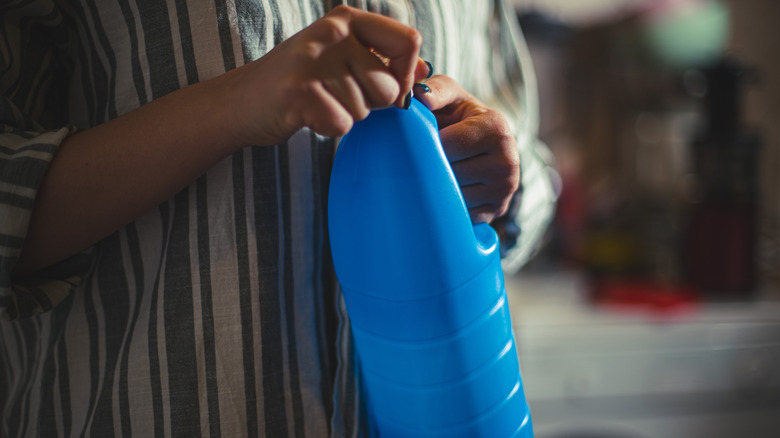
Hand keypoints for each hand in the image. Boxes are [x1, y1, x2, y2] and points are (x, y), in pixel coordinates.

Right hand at [223, 5, 429, 145]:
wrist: (242, 101)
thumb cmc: (300, 82)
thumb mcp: (342, 59)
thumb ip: (384, 61)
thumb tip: (423, 71)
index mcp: (347, 20)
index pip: (408, 41)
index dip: (406, 74)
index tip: (389, 89)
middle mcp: (332, 34)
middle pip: (388, 87)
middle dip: (370, 105)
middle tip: (337, 96)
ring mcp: (313, 62)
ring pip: (364, 110)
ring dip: (346, 116)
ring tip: (319, 102)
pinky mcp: (299, 93)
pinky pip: (342, 125)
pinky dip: (328, 129)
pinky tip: (309, 116)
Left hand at [414, 76, 520, 223]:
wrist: (487, 144)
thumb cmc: (462, 117)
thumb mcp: (452, 96)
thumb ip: (434, 90)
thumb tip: (417, 98)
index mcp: (497, 128)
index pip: (447, 145)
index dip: (430, 144)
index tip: (425, 140)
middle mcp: (508, 161)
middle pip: (450, 173)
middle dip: (433, 166)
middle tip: (430, 157)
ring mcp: (504, 190)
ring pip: (454, 196)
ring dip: (440, 187)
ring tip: (440, 171)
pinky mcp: (497, 211)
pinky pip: (460, 213)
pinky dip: (450, 204)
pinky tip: (450, 188)